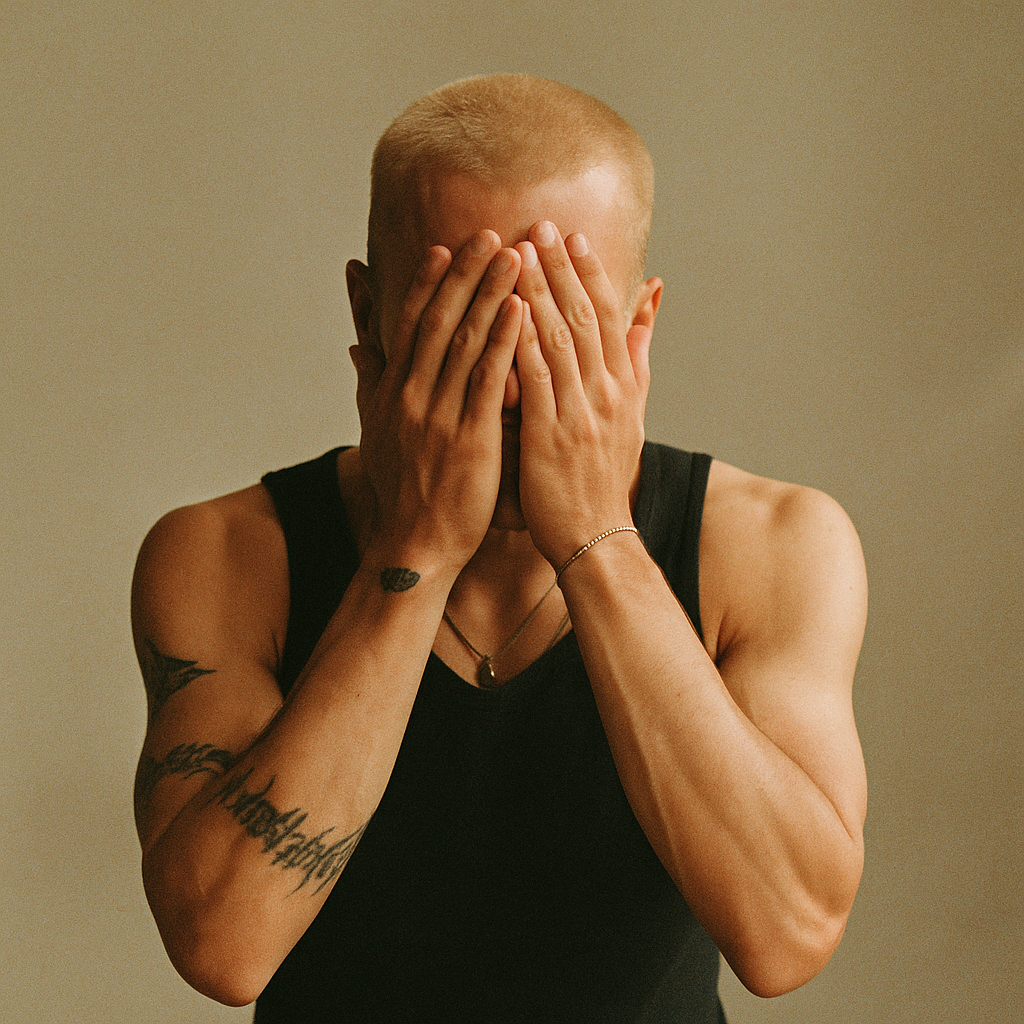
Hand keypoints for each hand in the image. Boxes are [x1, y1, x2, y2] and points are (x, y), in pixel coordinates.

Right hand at [349, 232, 522, 578]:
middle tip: (490, 234)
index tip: (448, 248)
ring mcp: (439, 416)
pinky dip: (504, 342)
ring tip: (515, 256)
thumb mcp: (374, 429)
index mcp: (393, 391)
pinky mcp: (469, 439)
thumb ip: (370, 380)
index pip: (409, 324)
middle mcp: (411, 395)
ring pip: (464, 342)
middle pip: (438, 321)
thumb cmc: (402, 488)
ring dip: (490, 294)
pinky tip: (522, 311)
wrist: (415, 544)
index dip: (429, 284)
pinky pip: (488, 381)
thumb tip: (358, 343)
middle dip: (465, 275)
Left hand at [513, 221, 652, 568]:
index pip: (610, 317)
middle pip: (584, 317)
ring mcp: (581, 413)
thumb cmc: (604, 479)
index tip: (570, 237)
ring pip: (559, 339)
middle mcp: (607, 393)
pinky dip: (522, 342)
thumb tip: (651, 307)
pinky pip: (535, 380)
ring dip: (537, 293)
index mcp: (623, 386)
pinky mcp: (550, 436)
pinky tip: (504, 312)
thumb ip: (638, 359)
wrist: (596, 537)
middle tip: (538, 225)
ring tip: (515, 252)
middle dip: (559, 269)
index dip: (589, 273)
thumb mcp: (633, 416)